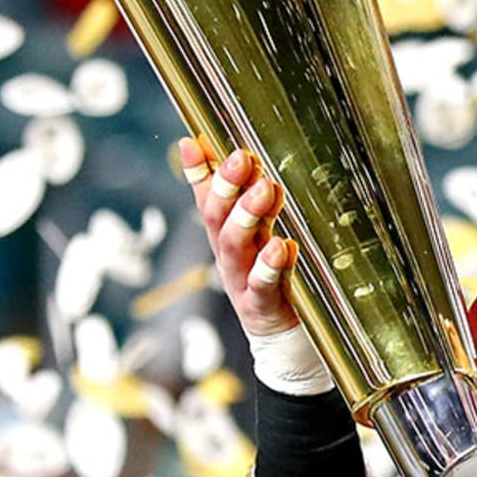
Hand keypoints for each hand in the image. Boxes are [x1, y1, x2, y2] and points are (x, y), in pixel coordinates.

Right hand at [178, 137, 297, 337]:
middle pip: (216, 218)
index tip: (195, 143)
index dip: (198, 172)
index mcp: (224, 236)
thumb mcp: (255, 233)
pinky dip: (269, 265)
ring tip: (264, 190)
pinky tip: (281, 245)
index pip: (206, 198)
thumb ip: (243, 197)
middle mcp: (228, 255)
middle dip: (226, 186)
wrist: (277, 334)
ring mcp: (241, 280)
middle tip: (241, 158)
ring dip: (246, 216)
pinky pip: (262, 284)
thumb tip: (227, 154)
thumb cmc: (266, 277)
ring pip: (234, 246)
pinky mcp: (261, 304)